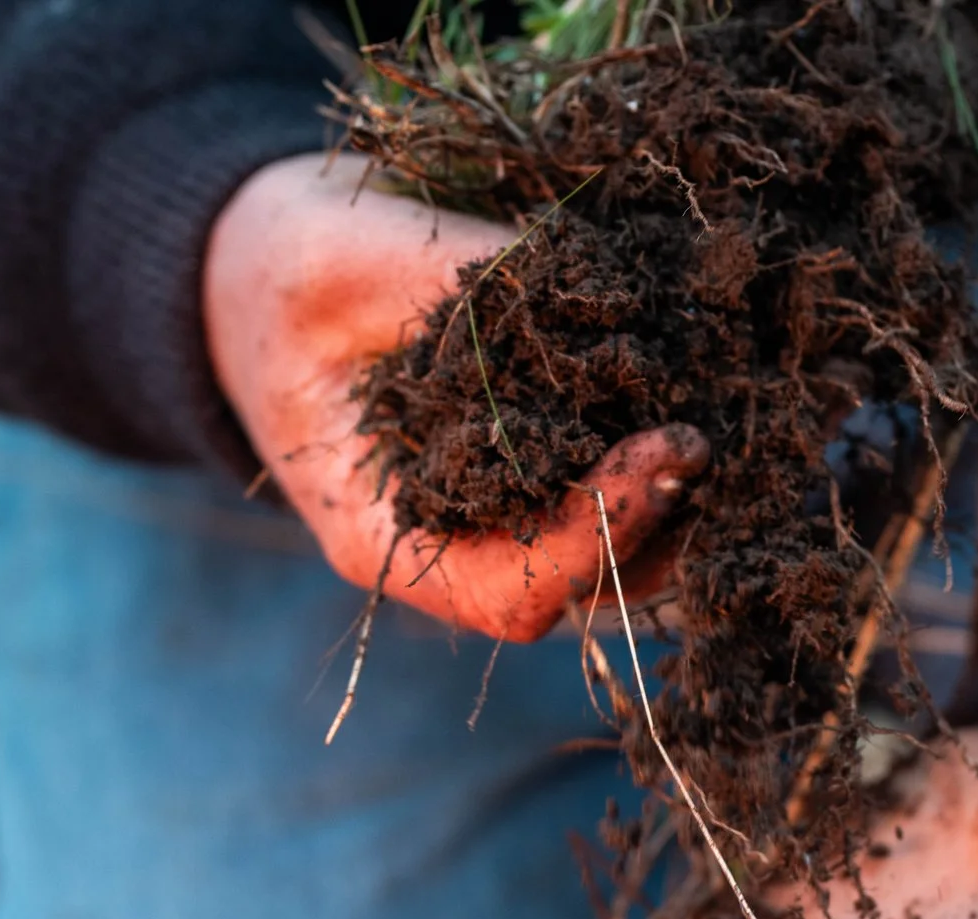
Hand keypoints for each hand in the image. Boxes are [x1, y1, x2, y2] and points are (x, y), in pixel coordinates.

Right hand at [203, 155, 709, 640]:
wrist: (256, 281)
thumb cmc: (282, 281)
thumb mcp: (341, 264)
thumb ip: (458, 285)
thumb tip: (596, 284)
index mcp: (384, 537)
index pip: (512, 594)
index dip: (601, 536)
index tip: (668, 448)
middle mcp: (454, 553)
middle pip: (590, 590)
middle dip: (666, 519)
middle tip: (716, 422)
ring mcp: (502, 523)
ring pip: (625, 558)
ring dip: (684, 497)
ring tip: (721, 401)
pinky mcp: (540, 478)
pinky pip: (623, 498)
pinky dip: (667, 456)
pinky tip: (701, 383)